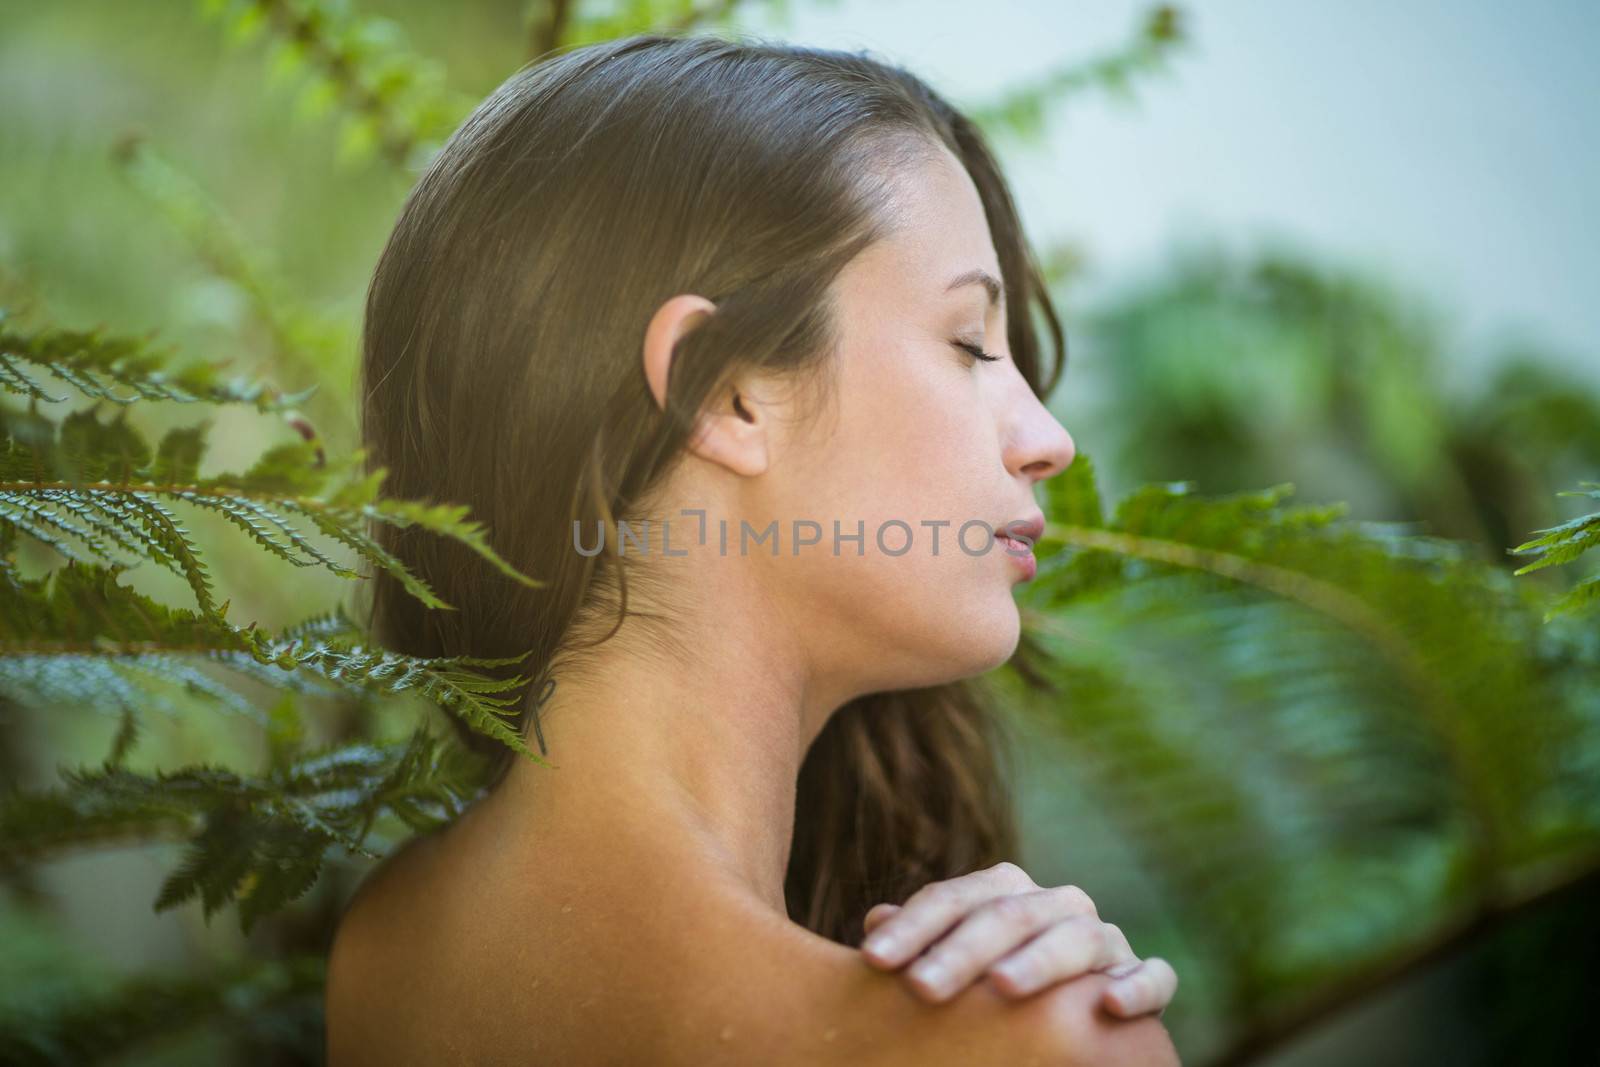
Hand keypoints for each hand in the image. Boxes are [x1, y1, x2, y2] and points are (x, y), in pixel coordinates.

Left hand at [858, 861, 1176, 1017]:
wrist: (1070, 1014)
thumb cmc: (991, 987)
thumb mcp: (953, 962)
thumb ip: (921, 941)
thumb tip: (875, 919)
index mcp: (1006, 893)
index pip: (954, 899)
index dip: (911, 927)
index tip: (871, 960)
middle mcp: (1057, 905)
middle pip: (1008, 915)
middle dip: (960, 950)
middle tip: (919, 986)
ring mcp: (1105, 939)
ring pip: (1076, 938)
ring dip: (1039, 961)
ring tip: (1001, 986)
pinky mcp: (1143, 978)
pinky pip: (1153, 976)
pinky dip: (1137, 987)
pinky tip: (1109, 1007)